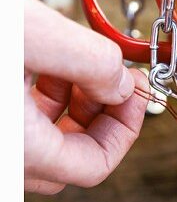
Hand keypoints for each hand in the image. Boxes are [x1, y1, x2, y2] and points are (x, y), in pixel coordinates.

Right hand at [24, 0, 146, 193]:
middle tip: (117, 75)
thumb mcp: (36, 34)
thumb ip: (91, 62)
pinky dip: (44, 94)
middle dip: (101, 112)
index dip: (127, 128)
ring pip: (45, 138)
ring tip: (79, 60)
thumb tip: (123, 84)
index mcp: (17, 148)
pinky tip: (50, 61)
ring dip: (73, 101)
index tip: (138, 90)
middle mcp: (3, 155)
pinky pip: (23, 121)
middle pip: (70, 155)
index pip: (93, 167)